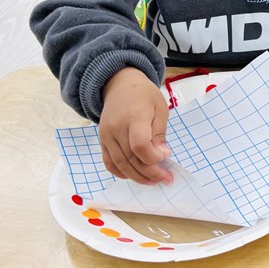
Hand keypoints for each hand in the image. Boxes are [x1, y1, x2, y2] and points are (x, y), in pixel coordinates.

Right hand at [99, 67, 172, 184]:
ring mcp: (106, 136)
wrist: (120, 86)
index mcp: (134, 117)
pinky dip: (120, 173)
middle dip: (150, 173)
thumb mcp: (160, 108)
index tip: (166, 158)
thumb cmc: (145, 96)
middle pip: (131, 158)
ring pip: (120, 164)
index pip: (140, 145)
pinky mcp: (102, 141)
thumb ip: (159, 133)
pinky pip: (109, 162)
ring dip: (137, 177)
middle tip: (166, 179)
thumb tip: (162, 156)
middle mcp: (116, 128)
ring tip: (153, 181)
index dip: (153, 158)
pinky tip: (134, 176)